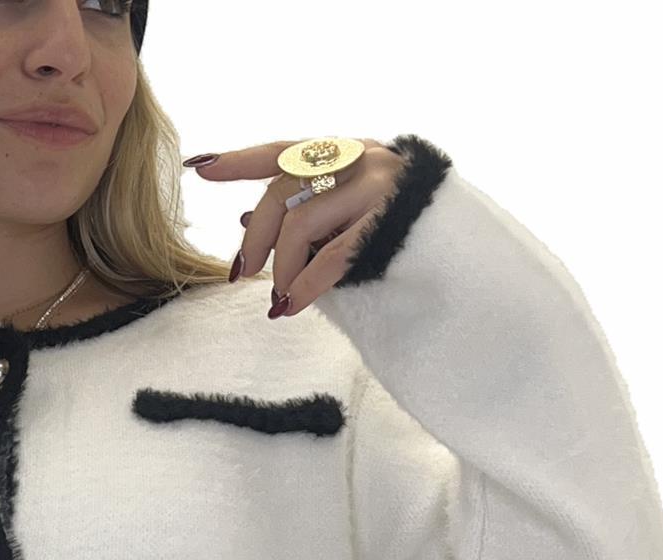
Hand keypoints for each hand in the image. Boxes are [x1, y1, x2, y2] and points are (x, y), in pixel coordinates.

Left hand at [186, 138, 404, 316]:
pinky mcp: (388, 224)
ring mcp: (377, 187)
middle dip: (256, 238)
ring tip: (281, 294)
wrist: (461, 254)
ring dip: (281, 267)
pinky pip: (330, 256)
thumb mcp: (343, 217)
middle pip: (281, 191)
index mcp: (344, 153)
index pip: (282, 152)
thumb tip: (245, 220)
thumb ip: (301, 214)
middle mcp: (360, 159)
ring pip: (300, 223)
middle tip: (245, 272)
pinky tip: (292, 305)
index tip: (201, 169)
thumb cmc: (394, 234)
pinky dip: (304, 284)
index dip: (240, 161)